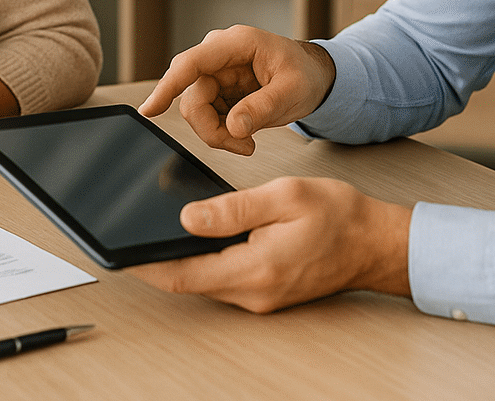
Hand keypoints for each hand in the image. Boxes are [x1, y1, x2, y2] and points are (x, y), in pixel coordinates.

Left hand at [127, 177, 411, 311]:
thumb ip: (231, 209)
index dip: (145, 265)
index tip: (118, 250)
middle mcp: (254, 293)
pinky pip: (223, 278)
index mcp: (255, 269)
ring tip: (152, 229)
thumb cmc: (338, 214)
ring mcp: (260, 297)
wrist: (376, 243)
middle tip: (126, 231)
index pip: (183, 275)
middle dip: (155, 259)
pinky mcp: (266, 292)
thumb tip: (186, 216)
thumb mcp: (282, 197)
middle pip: (189, 281)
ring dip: (179, 259)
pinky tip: (195, 236)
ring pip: (205, 280)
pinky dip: (204, 260)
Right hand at [139, 25, 335, 155]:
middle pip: (192, 98)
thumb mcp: (293, 91)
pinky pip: (206, 118)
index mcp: (236, 43)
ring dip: (218, 134)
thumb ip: (263, 107)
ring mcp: (214, 74)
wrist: (312, 78)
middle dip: (212, 129)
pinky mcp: (216, 91)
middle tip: (243, 146)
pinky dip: (222, 133)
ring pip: (196, 112)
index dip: (168, 86)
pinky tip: (244, 135)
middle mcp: (218, 56)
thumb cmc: (304, 74)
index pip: (191, 63)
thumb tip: (234, 126)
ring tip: (248, 142)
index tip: (150, 109)